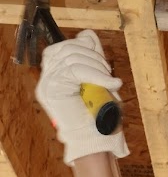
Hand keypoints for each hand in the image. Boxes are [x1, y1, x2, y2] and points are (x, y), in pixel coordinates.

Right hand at [35, 30, 128, 164]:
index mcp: (56, 76)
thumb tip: (87, 35)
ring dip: (98, 67)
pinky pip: (76, 69)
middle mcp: (48, 79)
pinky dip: (98, 74)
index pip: (63, 46)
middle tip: (109, 74)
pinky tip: (111, 84)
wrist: (96, 142)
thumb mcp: (98, 81)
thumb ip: (91, 59)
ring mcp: (48, 84)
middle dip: (94, 56)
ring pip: (73, 57)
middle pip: (67, 48)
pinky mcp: (52, 90)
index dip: (83, 46)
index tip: (103, 61)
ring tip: (111, 83)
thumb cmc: (100, 116)